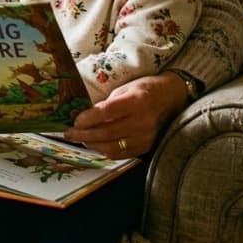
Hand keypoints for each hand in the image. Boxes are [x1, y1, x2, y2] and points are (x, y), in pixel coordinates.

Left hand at [63, 72, 189, 158]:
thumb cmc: (146, 89)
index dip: (88, 119)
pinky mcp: (146, 147)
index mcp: (136, 101)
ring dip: (92, 144)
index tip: (75, 121)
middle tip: (70, 134)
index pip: (106, 113)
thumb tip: (85, 117)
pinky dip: (105, 150)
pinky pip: (121, 154)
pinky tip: (96, 145)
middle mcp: (143, 121)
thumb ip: (107, 104)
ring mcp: (146, 137)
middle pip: (106, 133)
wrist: (172, 98)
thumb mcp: (125, 88)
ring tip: (80, 139)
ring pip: (112, 147)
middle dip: (84, 135)